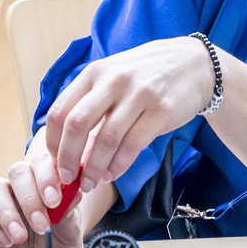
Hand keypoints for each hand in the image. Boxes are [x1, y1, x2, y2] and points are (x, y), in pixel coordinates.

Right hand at [0, 148, 84, 247]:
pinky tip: (6, 242)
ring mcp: (2, 197)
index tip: (54, 202)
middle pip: (17, 171)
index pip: (42, 163)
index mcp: (46, 180)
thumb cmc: (58, 245)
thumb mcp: (70, 232)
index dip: (46, 178)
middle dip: (29, 199)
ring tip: (20, 238)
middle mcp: (23, 184)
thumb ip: (69, 212)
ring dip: (8, 214)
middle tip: (41, 226)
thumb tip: (74, 193)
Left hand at [47, 36, 215, 193]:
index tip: (55, 161)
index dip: (53, 141)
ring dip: (94, 168)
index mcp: (94, 73)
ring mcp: (138, 95)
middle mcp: (112, 81)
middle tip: (67, 178)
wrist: (194, 64)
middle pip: (76, 125)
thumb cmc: (146, 75)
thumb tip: (65, 142)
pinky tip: (113, 173)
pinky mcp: (160, 111)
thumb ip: (90, 100)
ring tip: (91, 183)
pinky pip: (132, 144)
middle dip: (68, 158)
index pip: (60, 110)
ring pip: (106, 139)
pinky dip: (119, 164)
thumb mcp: (112, 75)